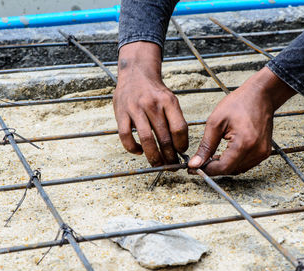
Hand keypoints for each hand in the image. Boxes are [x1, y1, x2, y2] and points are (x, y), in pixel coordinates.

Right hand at [113, 42, 187, 165]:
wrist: (136, 73)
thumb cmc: (155, 91)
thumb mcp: (170, 100)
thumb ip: (175, 120)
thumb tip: (180, 147)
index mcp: (168, 101)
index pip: (179, 129)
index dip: (182, 145)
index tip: (182, 152)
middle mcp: (153, 105)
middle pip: (164, 137)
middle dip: (169, 156)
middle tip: (171, 165)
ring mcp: (136, 109)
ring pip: (146, 139)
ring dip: (154, 157)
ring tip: (158, 164)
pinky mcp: (121, 113)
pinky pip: (126, 137)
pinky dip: (133, 148)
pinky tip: (139, 151)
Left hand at [188, 67, 295, 174]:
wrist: (260, 95)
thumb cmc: (239, 103)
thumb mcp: (215, 122)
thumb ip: (205, 145)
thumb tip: (195, 164)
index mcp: (244, 143)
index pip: (223, 167)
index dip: (206, 170)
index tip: (193, 168)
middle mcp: (256, 151)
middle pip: (230, 170)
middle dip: (213, 168)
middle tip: (199, 161)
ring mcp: (262, 153)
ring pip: (237, 170)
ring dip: (223, 166)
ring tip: (210, 157)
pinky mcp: (264, 152)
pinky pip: (245, 164)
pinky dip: (233, 162)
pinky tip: (224, 154)